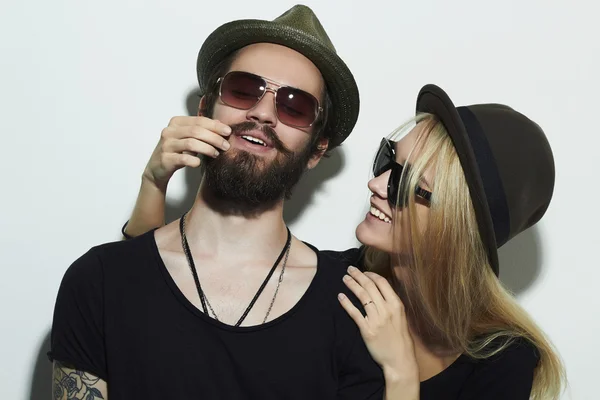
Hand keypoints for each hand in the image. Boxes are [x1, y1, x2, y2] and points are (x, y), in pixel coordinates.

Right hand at [142, 116, 231, 189]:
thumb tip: (220, 124)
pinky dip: (194, 160)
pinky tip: (200, 163)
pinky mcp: (165, 159)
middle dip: (214, 138)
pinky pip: (183, 158)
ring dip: (207, 149)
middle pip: (196, 131)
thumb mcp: (188, 138)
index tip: (228, 132)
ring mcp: (166, 145)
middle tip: (225, 146)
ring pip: (191, 144)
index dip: (215, 126)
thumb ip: (202, 130)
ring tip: (216, 154)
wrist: (157, 168)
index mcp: (176, 122)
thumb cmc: (176, 151)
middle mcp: (169, 131)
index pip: (199, 120)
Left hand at [338, 266, 418, 386]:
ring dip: (352, 285)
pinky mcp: (367, 330)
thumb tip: (380, 290)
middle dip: (358, 275)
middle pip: (369, 286)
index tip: (364, 272)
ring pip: (362, 296)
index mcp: (396, 305)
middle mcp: (386, 310)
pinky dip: (346, 303)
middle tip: (350, 269)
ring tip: (345, 278)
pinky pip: (354, 313)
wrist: (399, 359)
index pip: (382, 283)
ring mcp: (376, 320)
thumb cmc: (401, 339)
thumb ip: (391, 303)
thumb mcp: (401, 317)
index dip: (371, 275)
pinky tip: (340, 296)